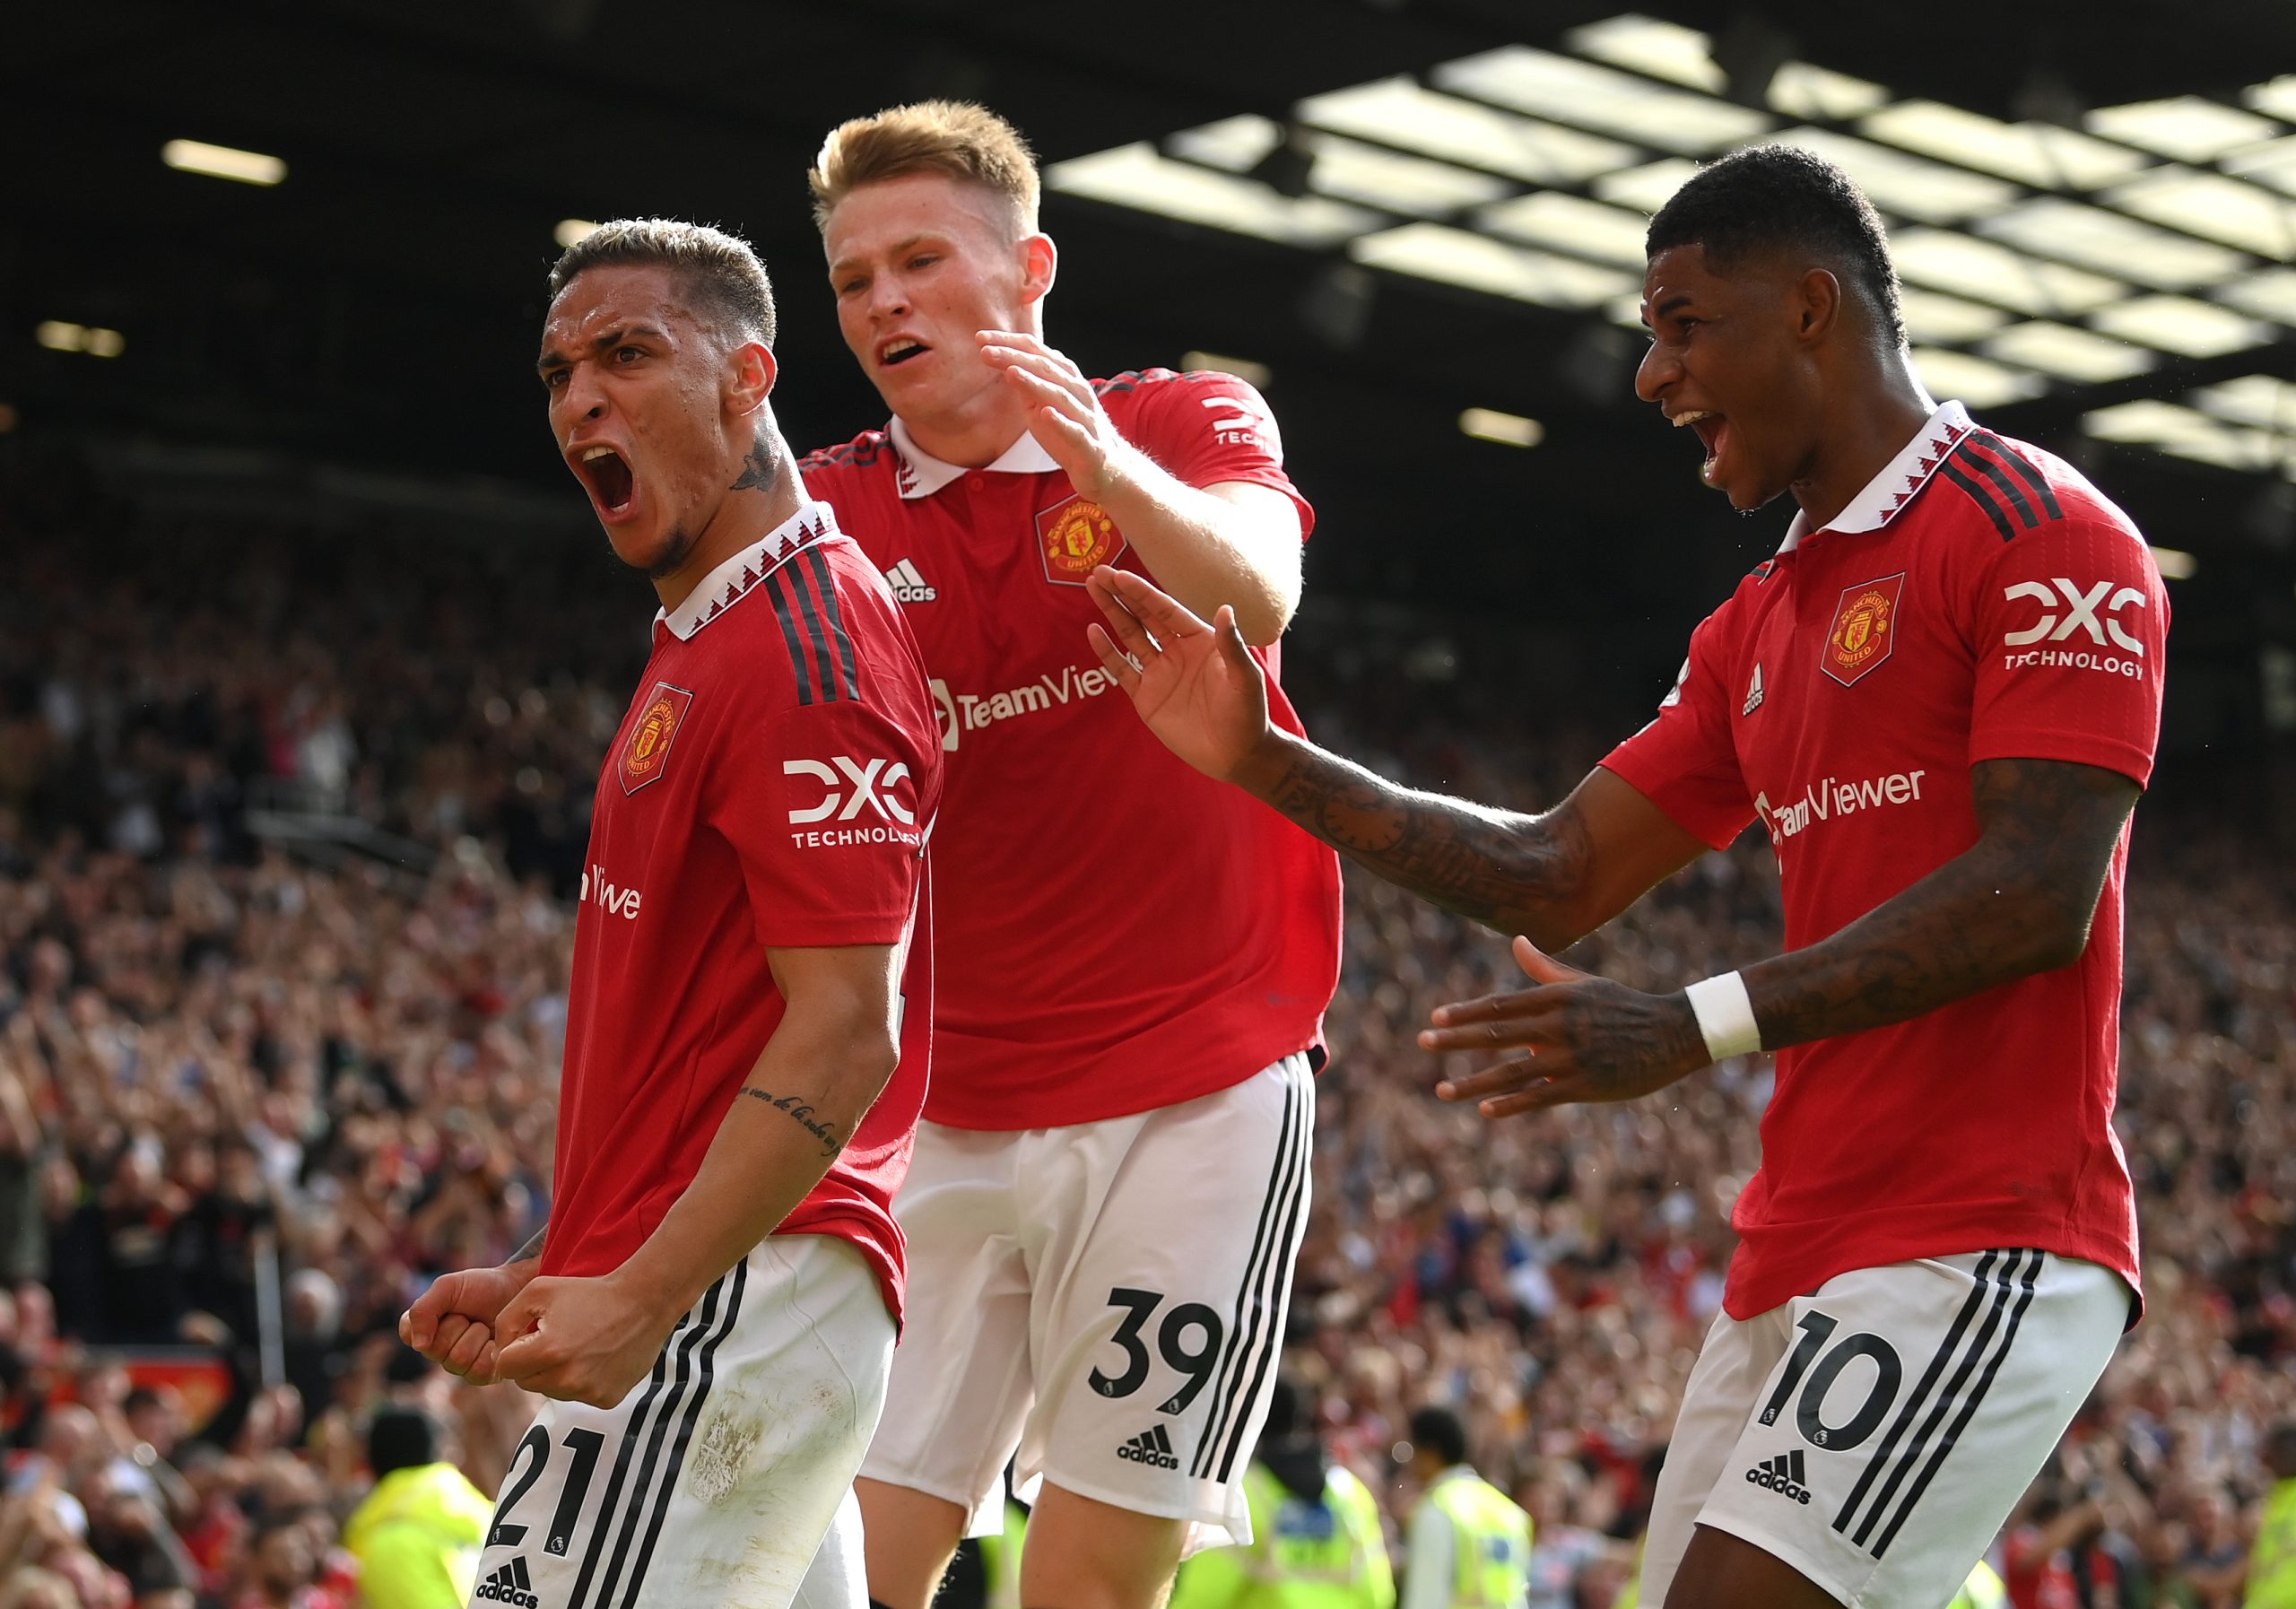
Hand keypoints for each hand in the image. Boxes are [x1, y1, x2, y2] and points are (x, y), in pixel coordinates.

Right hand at [400, 1260, 534, 1384]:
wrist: (519, 1289)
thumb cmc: (483, 1287)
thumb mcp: (448, 1287)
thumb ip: (423, 1310)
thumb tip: (419, 1345)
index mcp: (424, 1329)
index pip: (410, 1336)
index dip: (431, 1319)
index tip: (449, 1306)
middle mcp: (437, 1350)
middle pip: (435, 1350)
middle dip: (458, 1325)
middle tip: (472, 1314)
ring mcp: (460, 1365)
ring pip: (457, 1360)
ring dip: (476, 1336)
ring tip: (485, 1325)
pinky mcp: (483, 1374)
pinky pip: (478, 1371)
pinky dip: (490, 1350)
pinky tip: (495, 1339)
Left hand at [490, 1275, 673, 1408]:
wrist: (644, 1302)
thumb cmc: (589, 1292)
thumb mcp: (539, 1290)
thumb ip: (506, 1319)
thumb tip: (498, 1351)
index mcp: (547, 1352)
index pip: (505, 1366)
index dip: (513, 1347)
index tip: (531, 1334)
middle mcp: (566, 1379)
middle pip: (526, 1382)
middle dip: (532, 1362)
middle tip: (556, 1338)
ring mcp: (588, 1392)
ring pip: (551, 1391)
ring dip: (556, 1373)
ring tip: (578, 1346)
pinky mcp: (607, 1400)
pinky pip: (579, 1397)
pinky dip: (582, 1381)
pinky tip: (597, 1358)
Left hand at [976, 331, 1131, 497]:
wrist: (1108, 469)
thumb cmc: (1070, 434)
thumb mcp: (1041, 407)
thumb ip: (1026, 386)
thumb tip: (1002, 363)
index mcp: (1066, 379)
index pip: (1036, 353)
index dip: (1010, 343)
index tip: (980, 337)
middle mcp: (1078, 393)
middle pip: (1046, 369)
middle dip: (1015, 357)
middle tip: (986, 350)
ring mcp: (1086, 419)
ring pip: (1060, 396)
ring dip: (1035, 383)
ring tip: (1010, 372)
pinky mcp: (1091, 447)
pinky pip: (1076, 433)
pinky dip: (1061, 422)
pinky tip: (1045, 414)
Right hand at [1085, 566, 1273, 782]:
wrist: (1236, 755)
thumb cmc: (1247, 714)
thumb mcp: (1244, 678)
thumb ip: (1231, 645)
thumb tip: (1225, 609)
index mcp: (1200, 640)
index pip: (1166, 610)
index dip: (1143, 593)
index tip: (1121, 575)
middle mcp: (1177, 651)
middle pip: (1144, 617)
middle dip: (1121, 595)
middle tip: (1098, 574)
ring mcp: (1160, 673)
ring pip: (1130, 637)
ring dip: (1112, 614)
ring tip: (1093, 590)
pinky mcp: (1146, 697)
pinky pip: (1122, 670)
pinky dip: (1107, 652)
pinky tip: (1093, 631)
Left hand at [1417, 936, 1709, 1116]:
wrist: (1672, 1034)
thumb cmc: (1623, 1006)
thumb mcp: (1584, 984)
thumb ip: (1545, 969)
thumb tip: (1516, 942)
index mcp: (1556, 998)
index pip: (1500, 1005)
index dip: (1466, 1012)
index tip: (1436, 1016)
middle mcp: (1558, 1025)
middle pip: (1496, 1033)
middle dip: (1456, 1039)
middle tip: (1423, 1042)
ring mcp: (1571, 1057)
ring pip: (1511, 1071)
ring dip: (1473, 1082)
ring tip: (1442, 1089)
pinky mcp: (1585, 1085)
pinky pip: (1539, 1097)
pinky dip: (1511, 1104)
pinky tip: (1485, 1111)